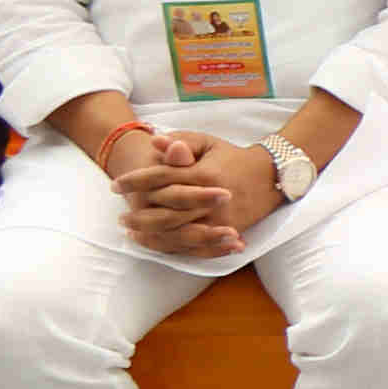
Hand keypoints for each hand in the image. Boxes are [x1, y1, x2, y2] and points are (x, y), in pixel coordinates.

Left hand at [113, 132, 276, 260]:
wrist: (271, 176)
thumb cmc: (233, 157)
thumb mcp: (209, 143)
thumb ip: (182, 141)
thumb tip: (156, 141)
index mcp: (203, 173)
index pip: (161, 177)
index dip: (135, 181)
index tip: (115, 185)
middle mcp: (210, 198)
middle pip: (165, 210)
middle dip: (139, 214)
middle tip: (121, 215)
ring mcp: (220, 218)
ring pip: (177, 232)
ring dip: (150, 234)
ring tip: (131, 231)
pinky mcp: (227, 231)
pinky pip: (195, 245)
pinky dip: (172, 246)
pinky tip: (155, 244)